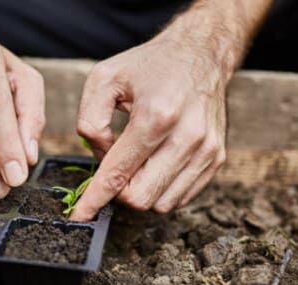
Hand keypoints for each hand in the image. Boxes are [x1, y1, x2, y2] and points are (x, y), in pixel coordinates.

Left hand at [71, 31, 227, 220]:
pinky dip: (160, 190)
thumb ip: (89, 120)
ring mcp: (207, 150)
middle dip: (118, 192)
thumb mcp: (104, 79)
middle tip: (113, 169)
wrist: (200, 54)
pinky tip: (154, 166)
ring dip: (140, 192)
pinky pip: (180, 198)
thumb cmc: (148, 67)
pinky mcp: (217, 159)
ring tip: (136, 163)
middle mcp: (188, 136)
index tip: (79, 216)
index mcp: (157, 115)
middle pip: (140, 197)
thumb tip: (99, 157)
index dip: (94, 199)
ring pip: (161, 204)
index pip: (119, 173)